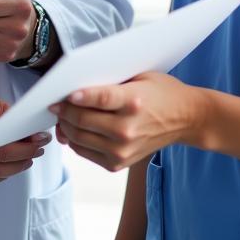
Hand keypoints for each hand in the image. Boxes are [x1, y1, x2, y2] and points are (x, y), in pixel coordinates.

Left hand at [50, 71, 204, 171]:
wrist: (185, 119)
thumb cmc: (160, 92)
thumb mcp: (139, 76)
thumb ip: (110, 82)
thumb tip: (76, 86)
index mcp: (133, 102)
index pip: (101, 99)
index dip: (80, 97)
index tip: (65, 92)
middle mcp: (127, 129)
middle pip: (83, 121)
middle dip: (63, 110)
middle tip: (54, 102)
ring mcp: (122, 149)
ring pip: (79, 138)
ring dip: (65, 126)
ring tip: (61, 115)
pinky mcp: (118, 163)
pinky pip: (85, 152)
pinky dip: (75, 141)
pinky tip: (73, 129)